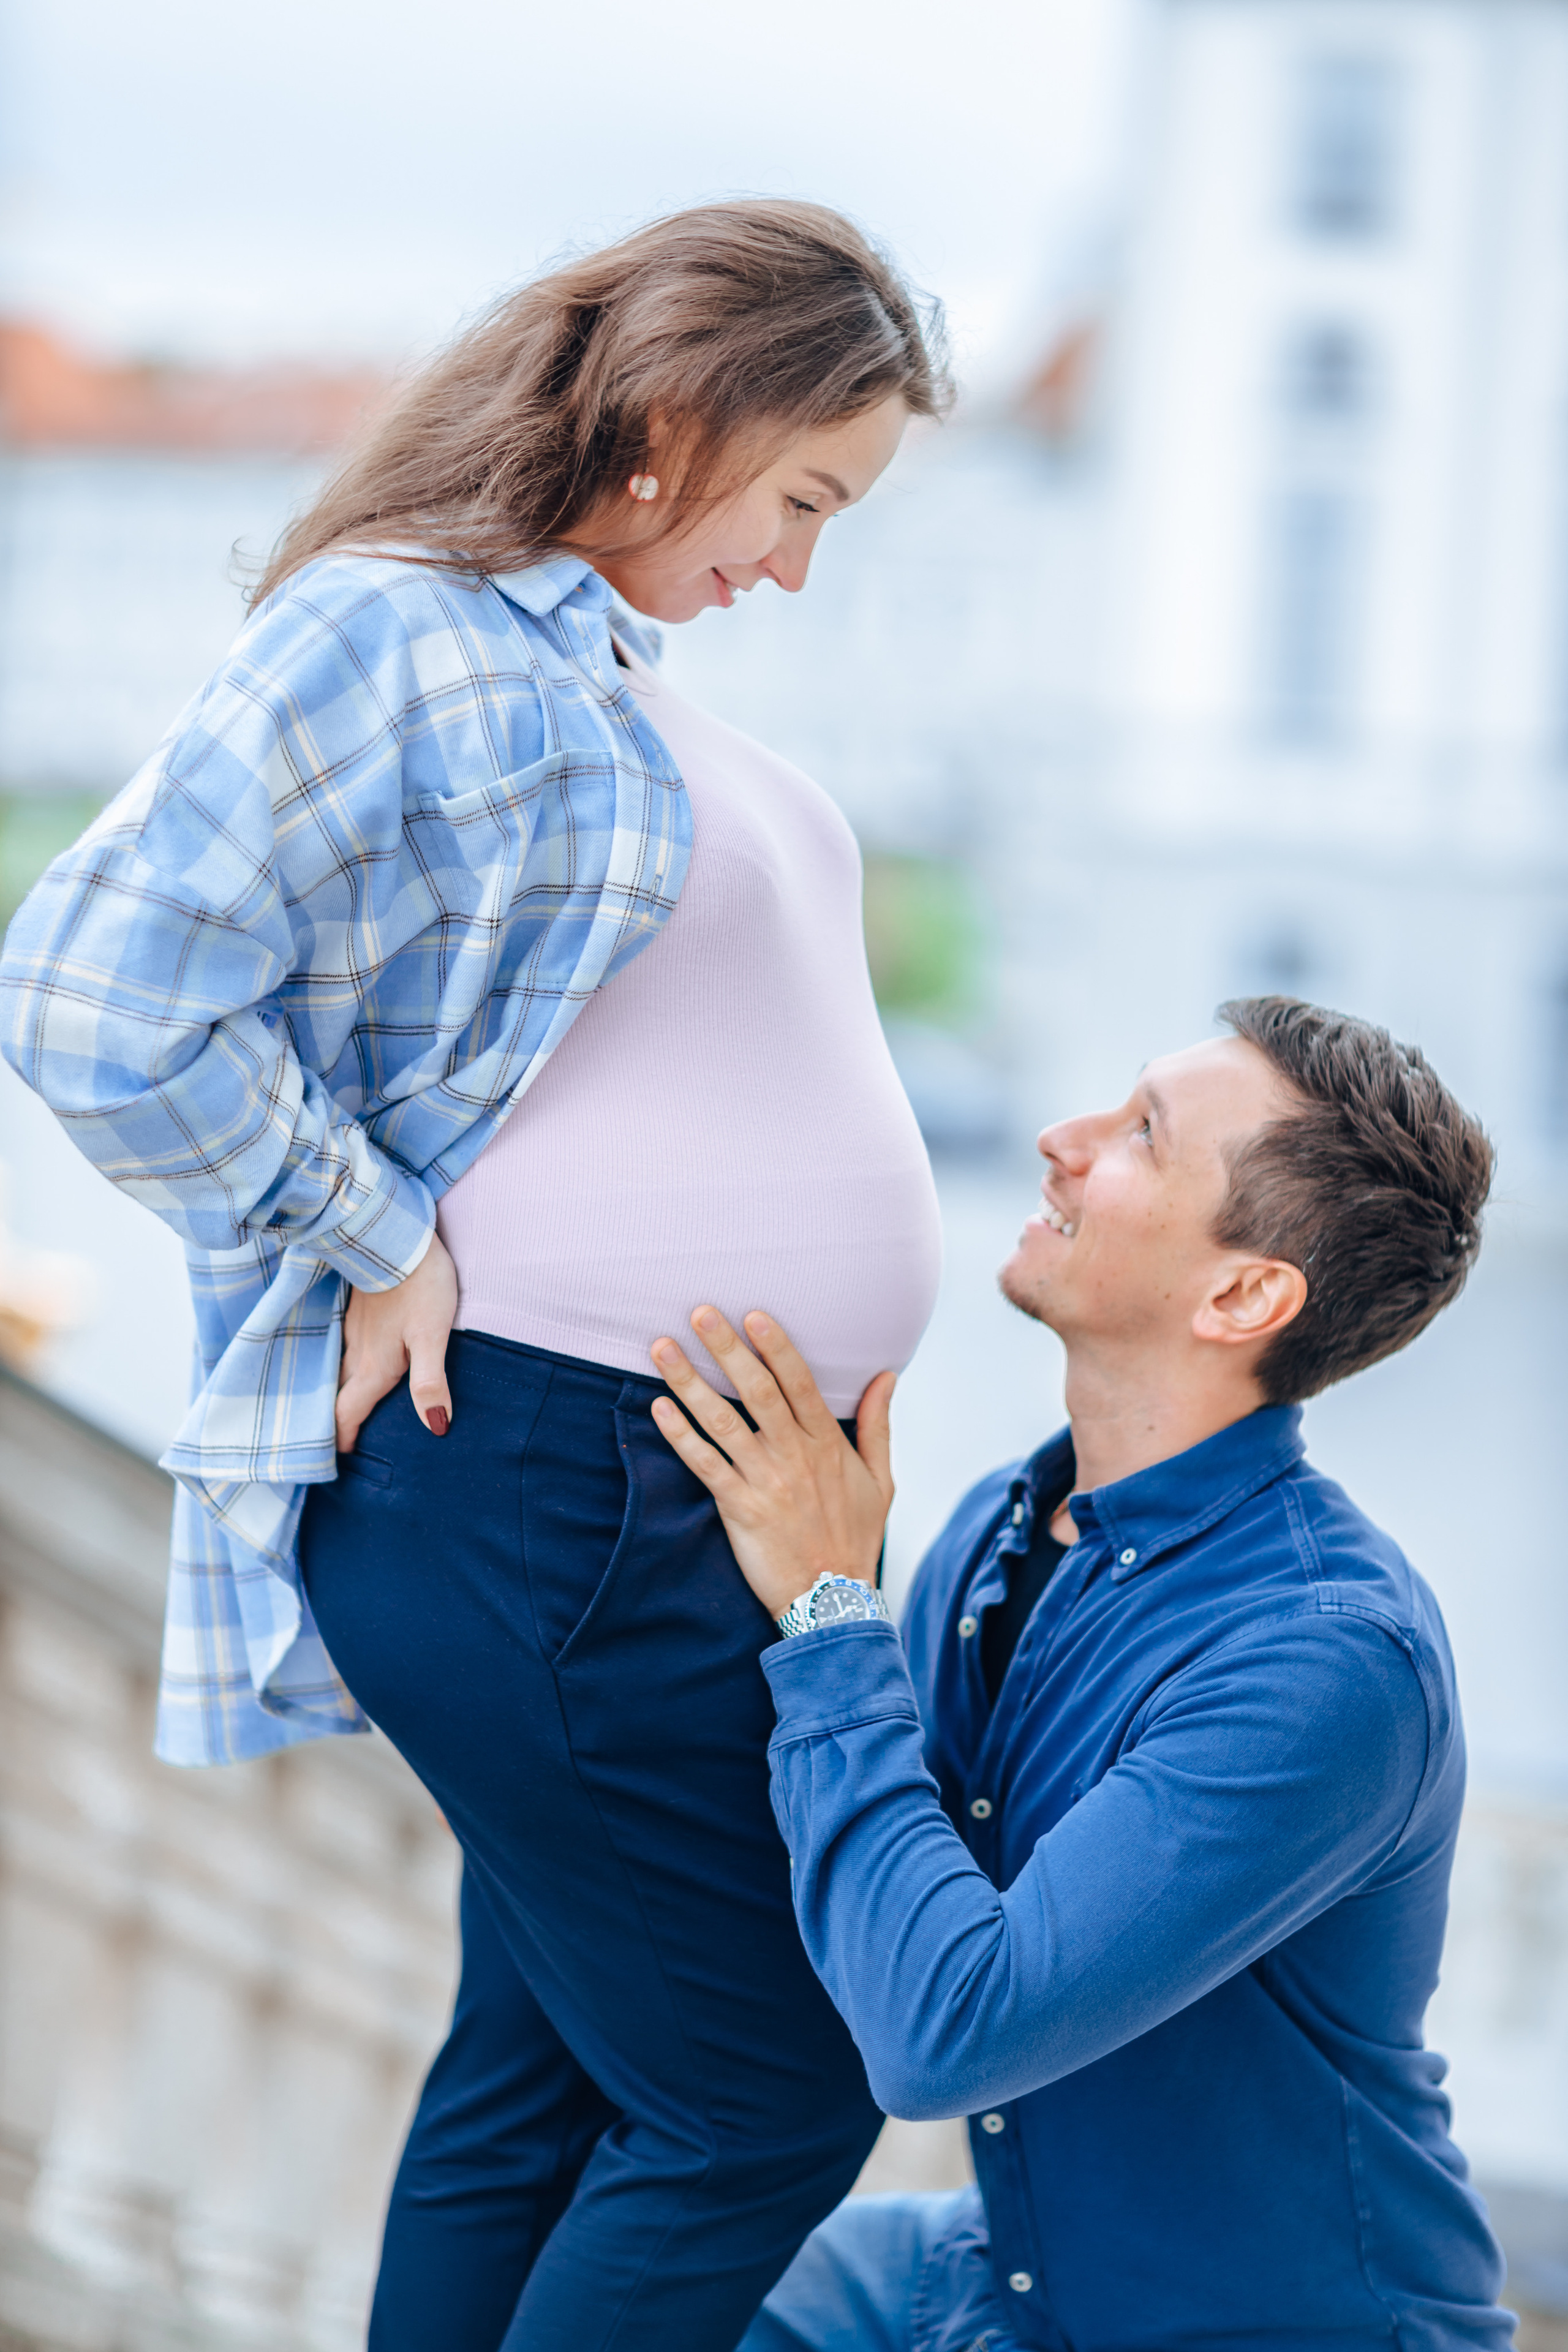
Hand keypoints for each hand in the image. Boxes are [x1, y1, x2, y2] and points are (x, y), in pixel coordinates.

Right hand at [336, 1232, 457, 1452]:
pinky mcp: (357, 1309)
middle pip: (337, 1397)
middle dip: (334, 1424)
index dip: (342, 1441)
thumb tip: (436, 1428)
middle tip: (333, 1446)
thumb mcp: (432, 1335)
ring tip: (339, 1412)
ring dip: (335, 1395)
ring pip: (337, 1371)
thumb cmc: (422, 1285)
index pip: (348, 1413)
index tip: (336, 1464)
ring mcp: (353, 1329)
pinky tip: (350, 1362)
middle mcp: (357, 1352)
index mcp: (374, 1366)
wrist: (398, 1234)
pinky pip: (343, 1347)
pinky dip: (342, 1366)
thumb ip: (430, 1382)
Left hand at [649, 1307, 895, 1620]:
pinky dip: (680, 1436)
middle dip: (727, 1348)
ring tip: (662, 1348)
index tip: (754, 1315)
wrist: (832, 1600)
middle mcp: (795, 1456)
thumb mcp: (881, 1480)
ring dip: (690, 1382)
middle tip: (700, 1312)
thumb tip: (888, 1375)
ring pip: (723, 1422)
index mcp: (828, 1445)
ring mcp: (766, 1482)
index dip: (777, 1348)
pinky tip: (659, 1408)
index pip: (800, 1384)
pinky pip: (705, 1465)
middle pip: (758, 1392)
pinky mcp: (739, 1509)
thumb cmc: (855, 1537)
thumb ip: (878, 1425)